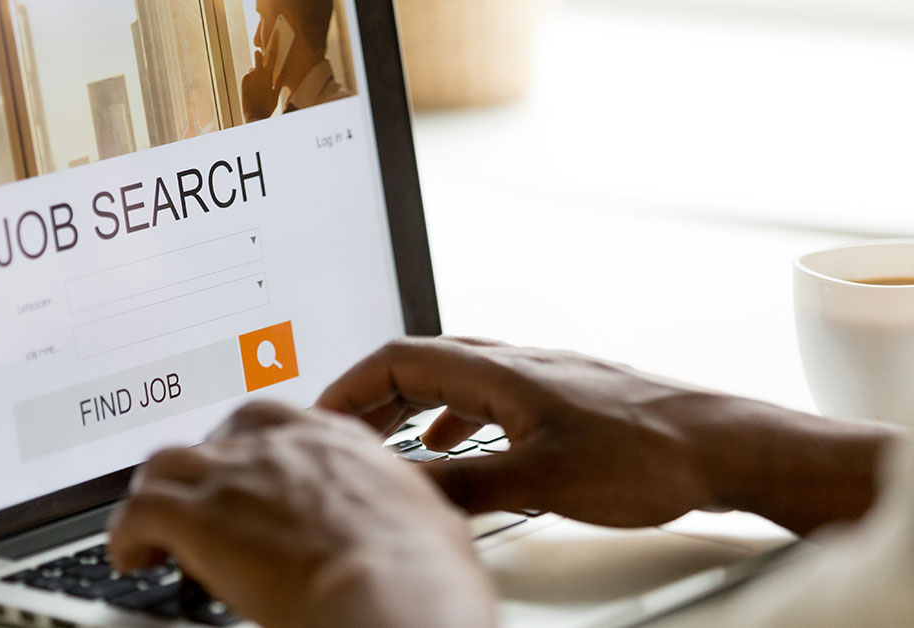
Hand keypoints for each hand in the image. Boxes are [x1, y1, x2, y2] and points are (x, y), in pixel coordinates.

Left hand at [106, 401, 495, 627]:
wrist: (393, 589)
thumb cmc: (420, 566)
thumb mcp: (419, 512)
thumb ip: (389, 502)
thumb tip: (403, 520)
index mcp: (332, 439)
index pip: (272, 417)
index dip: (248, 445)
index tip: (245, 470)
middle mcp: (278, 445)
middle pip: (215, 435)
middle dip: (203, 468)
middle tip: (202, 503)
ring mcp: (234, 476)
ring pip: (165, 464)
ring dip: (156, 494)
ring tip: (154, 529)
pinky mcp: (199, 518)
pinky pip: (138, 512)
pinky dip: (125, 534)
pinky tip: (131, 557)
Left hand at [242, 50, 279, 121]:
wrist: (254, 116)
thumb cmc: (267, 107)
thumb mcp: (276, 95)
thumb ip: (279, 81)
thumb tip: (282, 72)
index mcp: (267, 76)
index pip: (273, 56)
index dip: (274, 44)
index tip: (275, 34)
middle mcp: (256, 73)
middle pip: (258, 56)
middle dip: (261, 55)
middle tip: (263, 57)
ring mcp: (248, 76)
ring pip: (254, 68)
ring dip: (257, 72)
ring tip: (260, 85)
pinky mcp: (243, 80)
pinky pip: (249, 75)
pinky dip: (252, 78)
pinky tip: (255, 88)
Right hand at [318, 337, 899, 532]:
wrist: (725, 444)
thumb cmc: (648, 453)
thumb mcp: (541, 481)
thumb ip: (466, 487)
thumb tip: (406, 492)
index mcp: (500, 371)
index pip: (399, 358)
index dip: (350, 386)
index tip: (321, 416)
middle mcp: (516, 363)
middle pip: (420, 363)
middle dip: (372, 397)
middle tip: (342, 432)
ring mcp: (542, 378)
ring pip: (454, 378)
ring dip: (410, 405)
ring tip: (387, 441)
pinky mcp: (564, 398)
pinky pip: (487, 396)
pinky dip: (453, 417)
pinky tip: (460, 445)